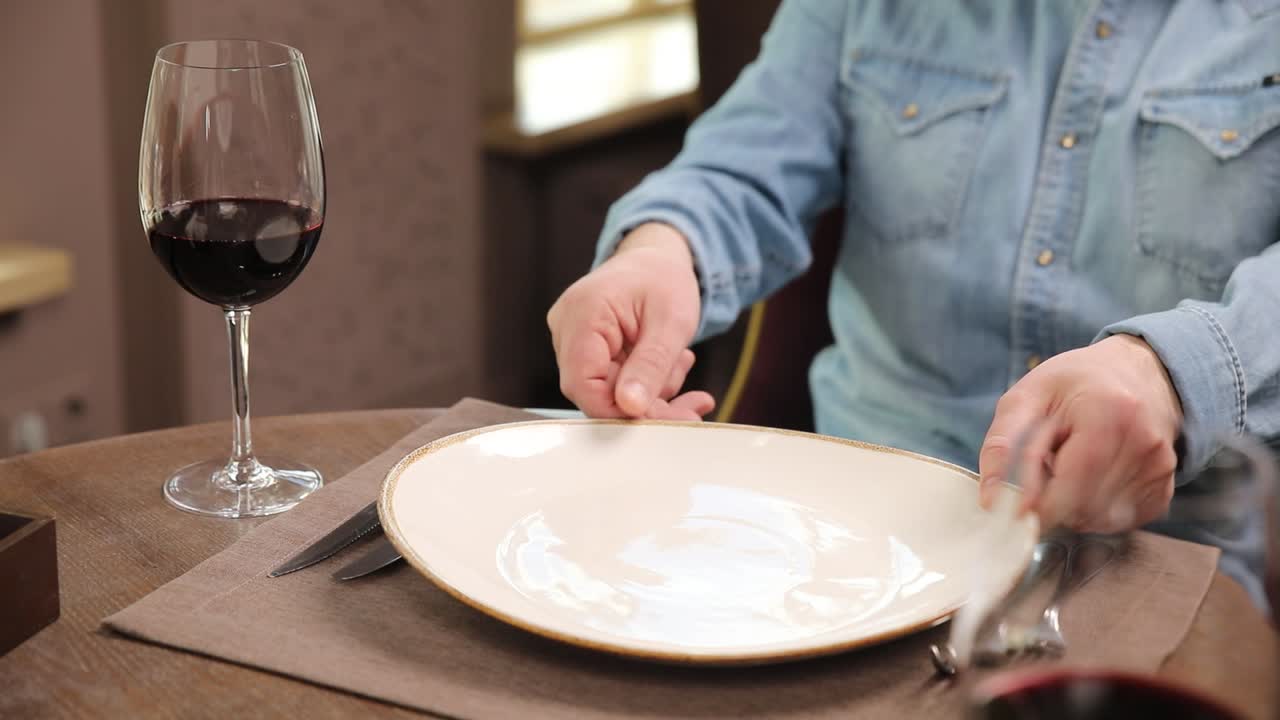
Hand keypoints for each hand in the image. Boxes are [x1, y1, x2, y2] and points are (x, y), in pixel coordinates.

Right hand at [547, 222, 714, 419]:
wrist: (656, 259)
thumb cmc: (663, 279)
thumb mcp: (671, 322)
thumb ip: (650, 366)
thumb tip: (630, 408)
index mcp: (582, 314)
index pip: (582, 383)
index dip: (618, 410)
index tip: (664, 417)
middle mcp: (566, 329)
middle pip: (596, 393)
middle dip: (647, 405)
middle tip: (693, 406)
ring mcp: (572, 340)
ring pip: (607, 393)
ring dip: (651, 393)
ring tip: (681, 363)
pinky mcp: (585, 350)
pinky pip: (612, 383)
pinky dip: (645, 384)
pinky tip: (670, 365)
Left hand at [978, 335, 1183, 532]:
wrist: (1140, 372)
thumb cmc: (1076, 383)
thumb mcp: (1026, 397)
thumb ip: (1002, 446)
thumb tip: (993, 501)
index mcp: (1108, 414)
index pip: (1071, 486)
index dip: (1038, 506)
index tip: (1018, 506)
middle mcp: (1143, 445)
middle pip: (1084, 509)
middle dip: (1054, 501)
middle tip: (1046, 470)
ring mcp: (1160, 470)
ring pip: (1100, 520)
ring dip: (1074, 507)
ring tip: (1070, 468)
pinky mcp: (1165, 488)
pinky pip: (1119, 520)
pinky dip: (1096, 509)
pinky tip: (1091, 479)